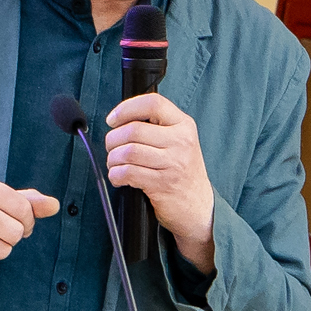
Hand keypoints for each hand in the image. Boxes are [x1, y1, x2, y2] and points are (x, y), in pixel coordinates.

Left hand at [105, 94, 215, 272]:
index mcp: (184, 125)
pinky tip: (119, 177)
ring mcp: (173, 163)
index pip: (153, 104)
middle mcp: (181, 141)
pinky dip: (116, 174)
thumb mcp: (179, 141)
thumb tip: (121, 118)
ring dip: (113, 158)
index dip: (127, 108)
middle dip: (113, 139)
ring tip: (115, 163)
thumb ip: (157, 126)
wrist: (199, 206)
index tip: (113, 119)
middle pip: (134, 129)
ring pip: (129, 151)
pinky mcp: (163, 184)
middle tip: (111, 147)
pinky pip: (129, 172)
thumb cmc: (183, 172)